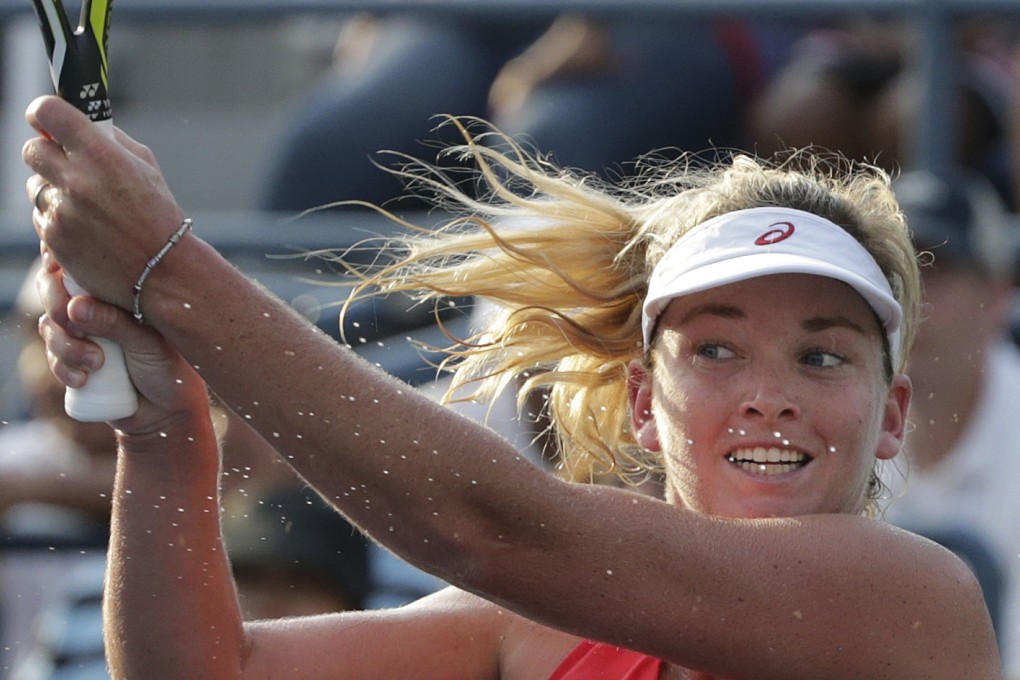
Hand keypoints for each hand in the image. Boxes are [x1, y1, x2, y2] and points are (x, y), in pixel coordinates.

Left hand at [23, 95, 184, 309]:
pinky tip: (86, 229)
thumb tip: (77, 121)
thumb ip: (109, 140)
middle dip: (47, 155)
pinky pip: (41, 216)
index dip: (42, 113)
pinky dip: (58, 220)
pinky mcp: (54, 237)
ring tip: (86, 207)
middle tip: (66, 166)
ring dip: (53, 191)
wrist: (164, 269)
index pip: (47, 112)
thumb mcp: (145, 166)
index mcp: (100, 154)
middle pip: (32, 149)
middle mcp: (76, 179)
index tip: (46, 121)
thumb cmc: (159, 215)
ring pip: (35, 186)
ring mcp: (62, 210)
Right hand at [36, 252, 208, 435]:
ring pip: (51, 327)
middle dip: (57, 307)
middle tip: (75, 327)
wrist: (169, 413)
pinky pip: (53, 358)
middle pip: (55, 291)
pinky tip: (82, 380)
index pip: (83, 266)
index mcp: (120, 291)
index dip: (62, 267)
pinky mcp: (75, 362)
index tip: (61, 278)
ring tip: (97, 364)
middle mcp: (99, 307)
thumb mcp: (148, 342)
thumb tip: (74, 307)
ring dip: (66, 346)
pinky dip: (62, 368)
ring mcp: (85, 334)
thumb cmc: (170, 370)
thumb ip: (115, 323)